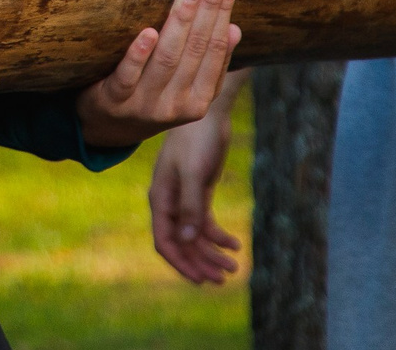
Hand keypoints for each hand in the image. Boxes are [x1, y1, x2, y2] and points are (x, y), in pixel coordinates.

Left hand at [76, 0, 240, 147]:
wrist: (104, 129)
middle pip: (196, 49)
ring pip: (167, 59)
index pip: (217, 48)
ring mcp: (145, 103)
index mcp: (199, 98)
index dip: (224, 11)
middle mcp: (177, 103)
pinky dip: (139, 54)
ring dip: (180, 21)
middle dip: (209, 7)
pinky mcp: (114, 101)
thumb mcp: (184, 86)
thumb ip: (208, 62)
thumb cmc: (150, 95)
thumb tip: (235, 28)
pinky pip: (128, 77)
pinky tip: (147, 31)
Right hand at [149, 71, 244, 282]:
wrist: (208, 115)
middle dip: (201, 263)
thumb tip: (188, 239)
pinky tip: (235, 243)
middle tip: (223, 278)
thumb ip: (190, 206)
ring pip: (196, 237)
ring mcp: (185, 199)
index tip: (200, 279)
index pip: (164, 241)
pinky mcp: (199, 194)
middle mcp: (170, 204)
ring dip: (212, 253)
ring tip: (234, 266)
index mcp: (161, 199)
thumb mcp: (193, 173)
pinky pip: (206, 224)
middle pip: (183, 243)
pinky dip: (219, 236)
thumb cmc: (195, 140)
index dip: (180, 263)